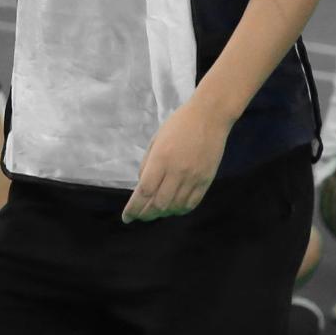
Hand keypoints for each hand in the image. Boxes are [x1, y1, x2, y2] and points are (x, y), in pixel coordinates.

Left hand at [121, 98, 230, 222]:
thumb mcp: (156, 140)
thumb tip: (142, 186)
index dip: (134, 208)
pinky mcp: (206, 180)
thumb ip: (147, 164)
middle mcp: (176, 171)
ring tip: (155, 212)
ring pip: (175, 207)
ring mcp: (193, 177)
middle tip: (140, 216)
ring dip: (163, 213)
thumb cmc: (178, 124)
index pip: (144, 191)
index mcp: (160, 159)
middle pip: (159, 204)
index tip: (127, 217)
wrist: (209, 117)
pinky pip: (192, 203)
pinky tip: (173, 208)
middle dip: (146, 214)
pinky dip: (180, 210)